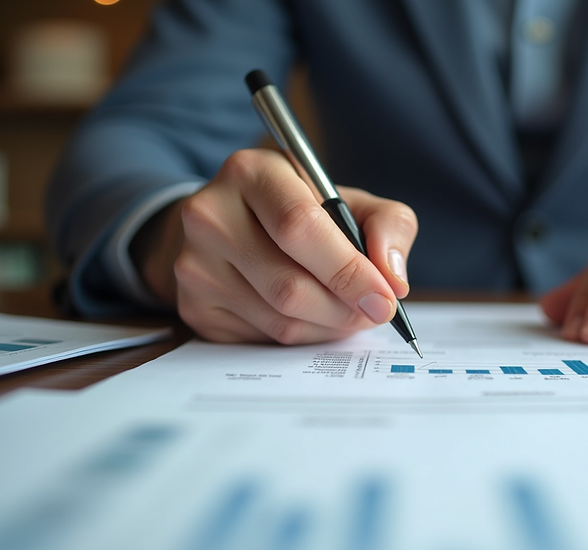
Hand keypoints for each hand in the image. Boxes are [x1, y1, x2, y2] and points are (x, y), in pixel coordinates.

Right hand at [130, 148, 417, 342]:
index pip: (299, 226)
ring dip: (329, 325)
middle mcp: (209, 215)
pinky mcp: (194, 308)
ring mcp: (194, 264)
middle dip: (345, 307)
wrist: (232, 227)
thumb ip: (388, 225)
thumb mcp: (350, 201)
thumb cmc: (304, 212)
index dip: (348, 269)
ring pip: (279, 319)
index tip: (386, 298)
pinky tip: (316, 318)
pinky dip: (305, 337)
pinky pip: (264, 338)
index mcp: (251, 173)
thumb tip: (393, 277)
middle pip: (288, 284)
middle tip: (376, 312)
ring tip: (350, 311)